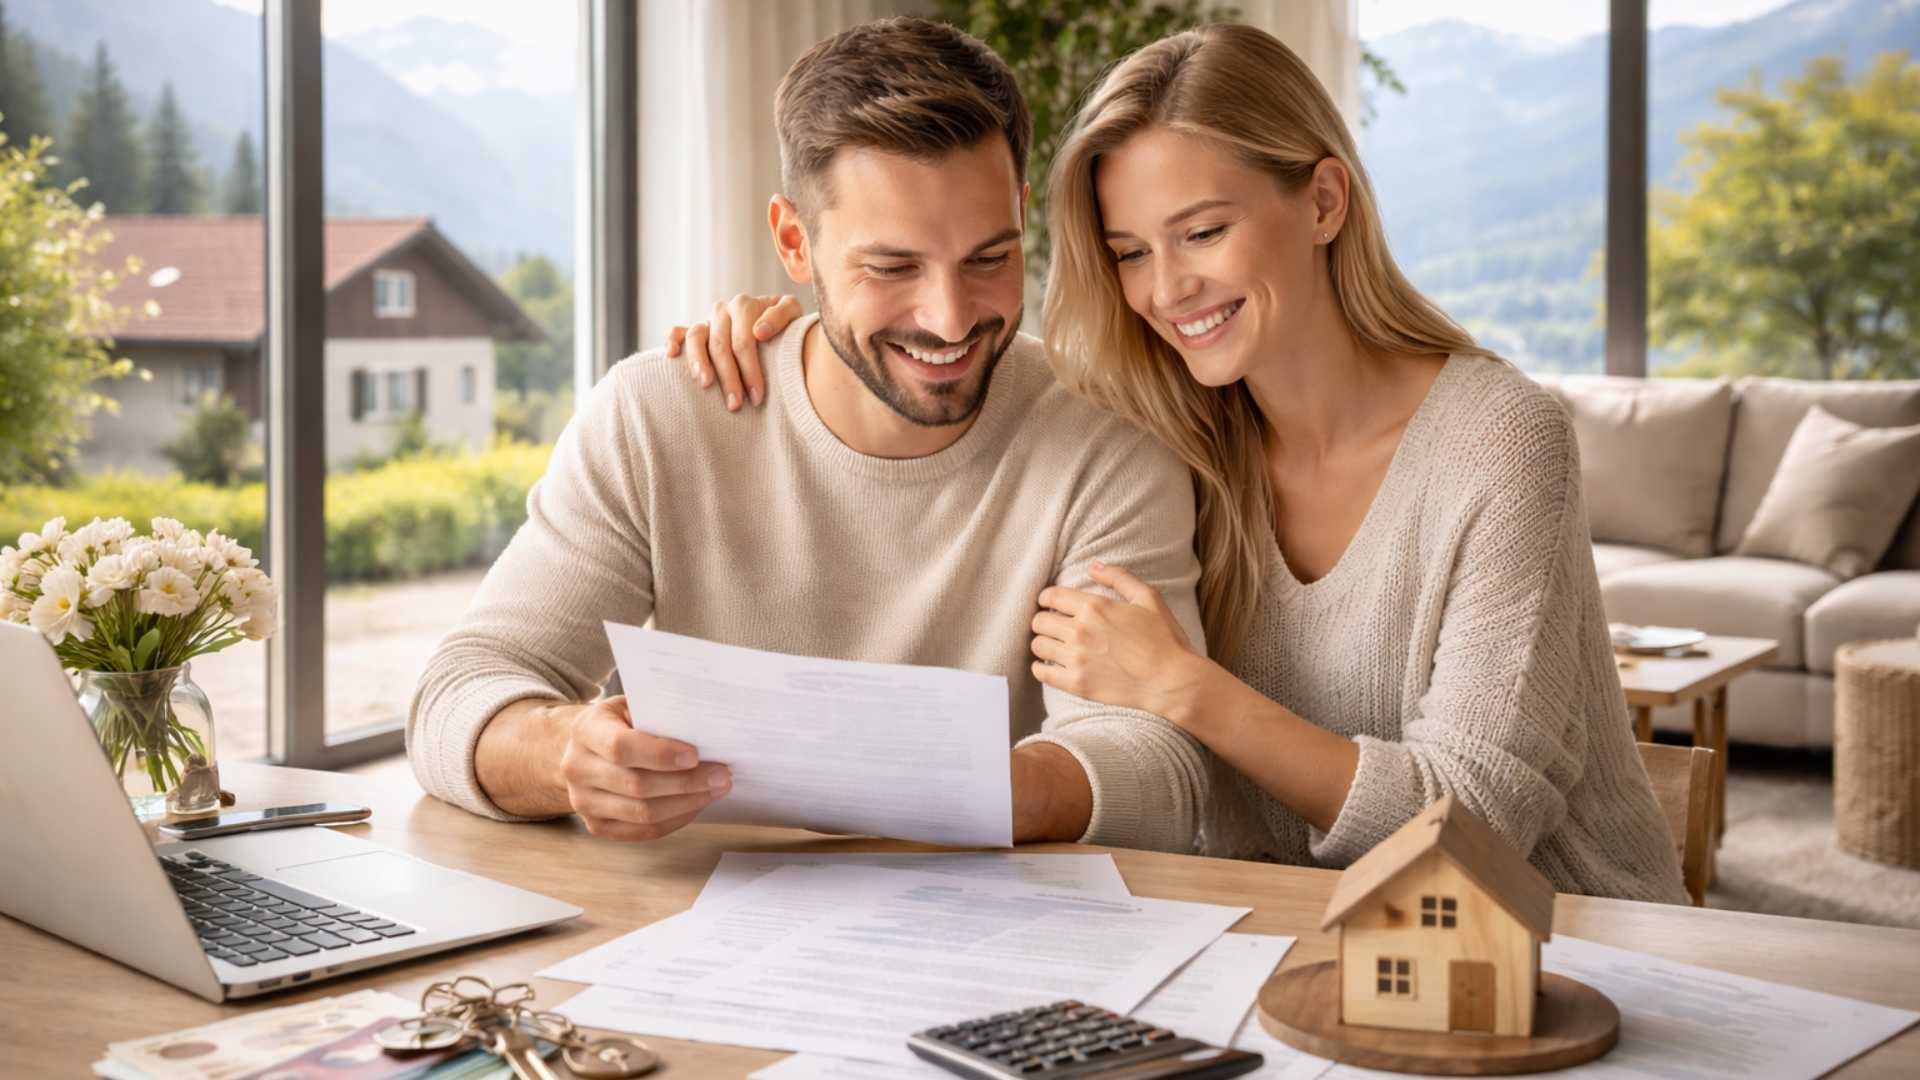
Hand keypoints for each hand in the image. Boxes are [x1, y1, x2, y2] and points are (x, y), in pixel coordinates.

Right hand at [558, 696, 732, 840]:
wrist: (584, 749)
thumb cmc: (619, 722)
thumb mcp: (631, 705)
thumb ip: (658, 716)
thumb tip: (705, 732)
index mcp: (585, 730)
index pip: (621, 747)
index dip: (660, 754)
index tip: (696, 756)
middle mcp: (577, 768)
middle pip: (636, 785)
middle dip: (686, 783)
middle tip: (721, 775)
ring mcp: (583, 801)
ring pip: (642, 813)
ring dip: (686, 803)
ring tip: (715, 790)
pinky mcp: (596, 825)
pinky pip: (641, 831)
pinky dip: (674, 820)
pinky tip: (696, 804)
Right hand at [664, 293, 803, 410]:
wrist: (780, 324)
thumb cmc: (787, 325)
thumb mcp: (793, 313)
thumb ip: (782, 315)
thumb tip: (759, 332)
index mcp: (745, 305)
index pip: (743, 341)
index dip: (750, 370)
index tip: (757, 396)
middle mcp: (723, 310)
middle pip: (720, 345)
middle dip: (728, 377)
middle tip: (735, 405)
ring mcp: (707, 319)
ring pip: (695, 338)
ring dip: (699, 363)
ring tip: (705, 385)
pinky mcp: (696, 328)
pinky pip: (678, 330)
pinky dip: (671, 340)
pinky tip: (671, 355)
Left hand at [1030, 561, 1206, 720]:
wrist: (1172, 681)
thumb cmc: (1164, 638)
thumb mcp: (1148, 598)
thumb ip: (1119, 577)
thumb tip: (1092, 565)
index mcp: (1094, 606)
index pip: (1050, 596)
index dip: (1046, 598)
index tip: (1050, 604)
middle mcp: (1080, 630)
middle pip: (1039, 621)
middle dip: (1044, 620)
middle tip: (1054, 627)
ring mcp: (1077, 658)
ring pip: (1038, 645)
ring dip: (1043, 643)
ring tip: (1054, 646)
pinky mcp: (1077, 684)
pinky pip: (1041, 672)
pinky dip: (1040, 667)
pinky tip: (1050, 666)